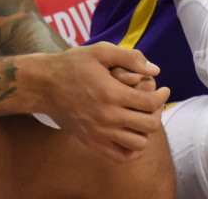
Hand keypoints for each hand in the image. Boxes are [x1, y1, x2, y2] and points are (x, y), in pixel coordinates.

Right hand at [38, 43, 169, 163]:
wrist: (43, 85)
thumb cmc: (72, 64)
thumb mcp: (99, 51)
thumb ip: (129, 57)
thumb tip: (155, 70)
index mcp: (111, 93)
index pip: (150, 103)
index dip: (162, 96)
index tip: (163, 90)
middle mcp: (107, 117)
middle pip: (149, 125)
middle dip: (157, 112)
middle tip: (153, 103)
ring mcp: (99, 133)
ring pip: (139, 144)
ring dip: (145, 131)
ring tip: (141, 117)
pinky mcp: (92, 142)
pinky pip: (121, 156)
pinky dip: (132, 149)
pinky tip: (131, 133)